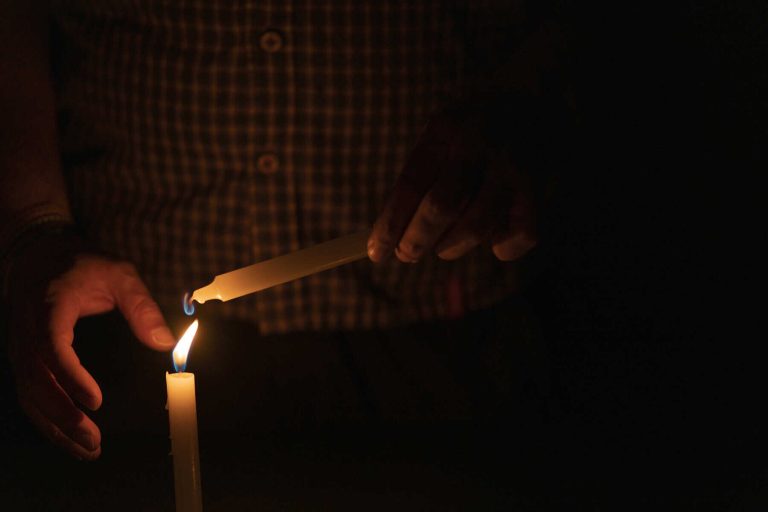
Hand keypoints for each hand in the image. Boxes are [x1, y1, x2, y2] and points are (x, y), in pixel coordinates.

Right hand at [5, 232, 174, 459]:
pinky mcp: (23, 360)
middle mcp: (27, 333)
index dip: (71, 377)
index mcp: (49, 309)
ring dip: (55, 427)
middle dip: (64, 415)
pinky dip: (47, 420)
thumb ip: (141, 306)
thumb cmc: (80, 264)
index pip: (52, 348)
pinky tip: (70, 438)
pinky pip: (30, 395)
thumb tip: (164, 343)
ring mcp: (20, 349)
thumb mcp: (118, 274)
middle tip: (94, 440)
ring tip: (88, 449)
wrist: (36, 256)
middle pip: (37, 382)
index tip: (95, 401)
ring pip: (30, 396)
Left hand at [368, 106, 538, 263]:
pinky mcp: (541, 185)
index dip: (390, 224)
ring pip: (476, 226)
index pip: (410, 184)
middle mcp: (480, 144)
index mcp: (446, 127)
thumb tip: (394, 228)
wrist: (537, 91)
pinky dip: (503, 248)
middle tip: (408, 253)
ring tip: (443, 247)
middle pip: (440, 207)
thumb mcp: (442, 127)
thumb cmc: (475, 120)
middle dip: (417, 240)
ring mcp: (513, 166)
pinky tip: (492, 242)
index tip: (377, 251)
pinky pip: (522, 233)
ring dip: (452, 247)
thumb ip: (423, 169)